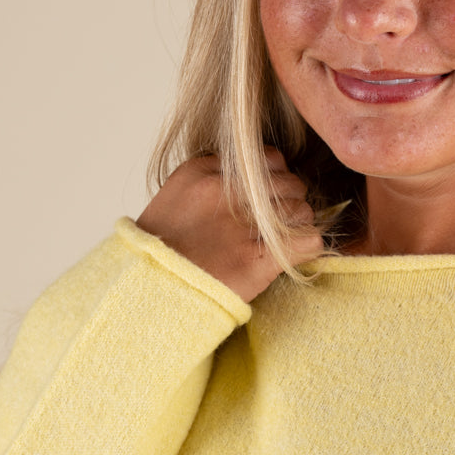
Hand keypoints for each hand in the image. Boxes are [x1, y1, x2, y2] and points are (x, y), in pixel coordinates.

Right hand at [135, 148, 321, 301]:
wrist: (146, 295)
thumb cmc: (161, 252)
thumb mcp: (176, 198)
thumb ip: (214, 179)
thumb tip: (258, 177)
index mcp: (202, 172)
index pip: (268, 159)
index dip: (274, 181)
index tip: (265, 200)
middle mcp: (224, 191)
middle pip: (290, 183)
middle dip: (289, 204)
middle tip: (274, 226)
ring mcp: (242, 224)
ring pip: (303, 210)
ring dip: (297, 227)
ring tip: (278, 243)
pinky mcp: (257, 259)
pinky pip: (308, 239)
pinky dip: (306, 248)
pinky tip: (291, 257)